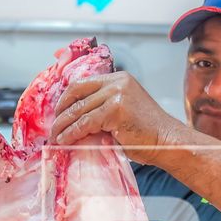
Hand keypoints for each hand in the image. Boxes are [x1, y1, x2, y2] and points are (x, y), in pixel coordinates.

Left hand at [50, 71, 188, 164]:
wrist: (167, 141)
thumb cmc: (147, 133)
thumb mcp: (123, 111)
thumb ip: (103, 108)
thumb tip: (74, 118)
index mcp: (119, 78)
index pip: (83, 83)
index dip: (66, 98)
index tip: (58, 112)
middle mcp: (118, 82)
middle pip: (77, 93)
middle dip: (61, 111)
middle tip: (53, 127)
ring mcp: (117, 94)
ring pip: (79, 109)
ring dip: (63, 125)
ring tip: (56, 137)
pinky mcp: (116, 110)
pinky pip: (86, 122)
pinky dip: (72, 133)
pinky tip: (66, 141)